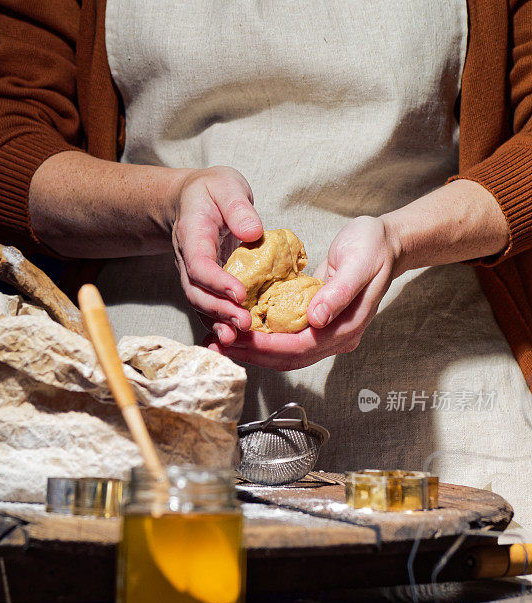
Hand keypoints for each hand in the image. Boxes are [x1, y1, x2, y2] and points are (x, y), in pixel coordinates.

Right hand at [171, 166, 263, 344]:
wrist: (191, 201)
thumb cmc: (211, 191)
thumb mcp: (226, 186)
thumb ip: (238, 206)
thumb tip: (253, 232)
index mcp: (192, 234)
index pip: (199, 264)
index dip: (217, 282)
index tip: (240, 293)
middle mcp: (187, 260)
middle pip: (196, 293)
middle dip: (219, 311)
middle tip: (244, 323)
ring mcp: (194, 276)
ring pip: (200, 305)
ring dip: (219, 322)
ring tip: (241, 335)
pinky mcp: (205, 285)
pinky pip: (209, 307)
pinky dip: (221, 323)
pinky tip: (239, 337)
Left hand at [207, 216, 398, 369]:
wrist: (385, 244)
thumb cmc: (372, 248)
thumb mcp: (359, 262)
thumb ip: (339, 293)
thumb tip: (316, 320)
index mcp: (346, 329)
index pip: (300, 348)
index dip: (267, 347)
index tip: (238, 338)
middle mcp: (336, 339)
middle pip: (288, 358)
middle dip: (251, 355)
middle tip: (216, 345)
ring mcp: (326, 334)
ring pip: (283, 354)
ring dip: (251, 351)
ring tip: (219, 342)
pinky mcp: (316, 326)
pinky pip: (284, 339)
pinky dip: (260, 338)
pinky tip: (239, 330)